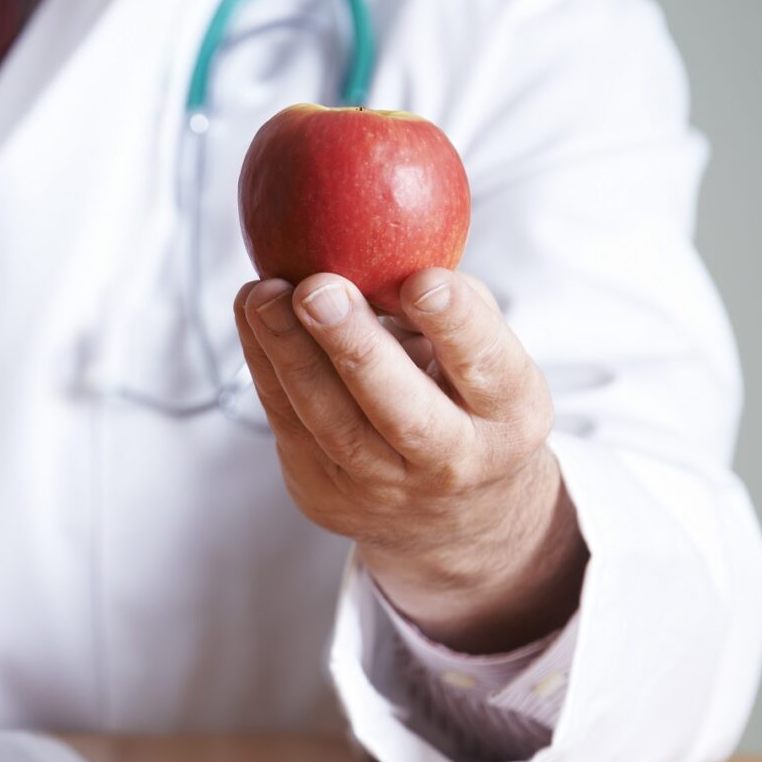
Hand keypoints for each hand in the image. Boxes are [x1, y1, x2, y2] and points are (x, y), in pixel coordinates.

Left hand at [234, 268, 585, 653]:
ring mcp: (384, 487)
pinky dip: (264, 364)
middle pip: (403, 413)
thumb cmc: (464, 399)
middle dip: (356, 348)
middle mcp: (453, 461)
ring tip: (263, 294)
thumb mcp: (485, 354)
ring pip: (331, 424)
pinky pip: (288, 424)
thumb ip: (452, 306)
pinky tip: (251, 313)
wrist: (447, 515)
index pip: (489, 369)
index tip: (423, 280)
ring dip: (289, 353)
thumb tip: (393, 247)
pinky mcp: (324, 492)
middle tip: (317, 290)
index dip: (458, 325)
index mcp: (510, 416)